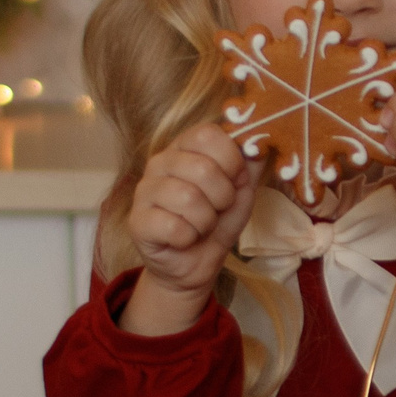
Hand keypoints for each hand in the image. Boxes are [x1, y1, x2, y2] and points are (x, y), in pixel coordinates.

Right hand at [122, 123, 256, 335]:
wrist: (196, 262)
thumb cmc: (218, 220)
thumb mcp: (242, 190)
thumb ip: (250, 164)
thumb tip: (259, 142)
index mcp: (185, 147)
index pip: (207, 134)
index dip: (231, 160)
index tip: (233, 179)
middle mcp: (160, 162)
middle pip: (202, 168)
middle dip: (223, 197)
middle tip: (217, 209)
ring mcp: (144, 190)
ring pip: (188, 198)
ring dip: (206, 220)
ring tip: (200, 225)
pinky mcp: (137, 221)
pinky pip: (174, 226)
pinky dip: (189, 237)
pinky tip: (183, 238)